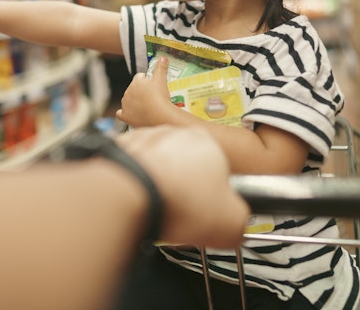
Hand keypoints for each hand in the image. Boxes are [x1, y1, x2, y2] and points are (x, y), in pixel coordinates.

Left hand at [115, 57, 173, 127]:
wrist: (159, 115)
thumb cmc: (160, 97)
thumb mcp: (161, 80)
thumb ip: (161, 68)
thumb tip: (162, 57)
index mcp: (135, 82)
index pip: (139, 77)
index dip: (147, 81)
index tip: (153, 86)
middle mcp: (127, 92)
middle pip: (133, 89)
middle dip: (140, 92)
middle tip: (152, 97)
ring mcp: (125, 104)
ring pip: (127, 100)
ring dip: (133, 102)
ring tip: (145, 106)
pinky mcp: (125, 116)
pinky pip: (120, 113)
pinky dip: (124, 114)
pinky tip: (130, 114)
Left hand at [115, 125, 248, 247]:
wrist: (128, 196)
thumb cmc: (177, 202)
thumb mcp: (231, 222)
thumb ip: (240, 220)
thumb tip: (235, 226)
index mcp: (207, 142)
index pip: (216, 168)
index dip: (211, 195)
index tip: (205, 211)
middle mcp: (174, 133)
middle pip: (184, 166)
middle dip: (182, 189)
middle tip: (180, 213)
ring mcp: (144, 137)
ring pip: (156, 166)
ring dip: (156, 184)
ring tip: (155, 209)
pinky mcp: (119, 149)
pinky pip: (131, 168)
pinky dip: (133, 183)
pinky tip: (136, 200)